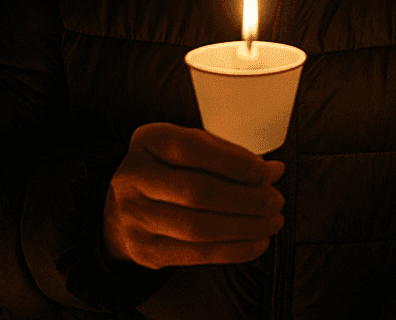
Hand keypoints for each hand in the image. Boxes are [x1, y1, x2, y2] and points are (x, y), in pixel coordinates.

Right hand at [103, 122, 285, 269]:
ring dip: (244, 227)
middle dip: (245, 199)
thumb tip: (271, 171)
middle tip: (275, 201)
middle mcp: (134, 178)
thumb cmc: (169, 169)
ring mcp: (134, 217)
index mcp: (149, 142)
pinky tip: (258, 242)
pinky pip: (195, 255)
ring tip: (273, 222)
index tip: (265, 172)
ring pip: (198, 228)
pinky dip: (233, 250)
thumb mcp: (189, 148)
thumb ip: (228, 155)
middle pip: (197, 192)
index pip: (192, 150)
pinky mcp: (144, 250)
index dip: (233, 163)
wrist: (120, 207)